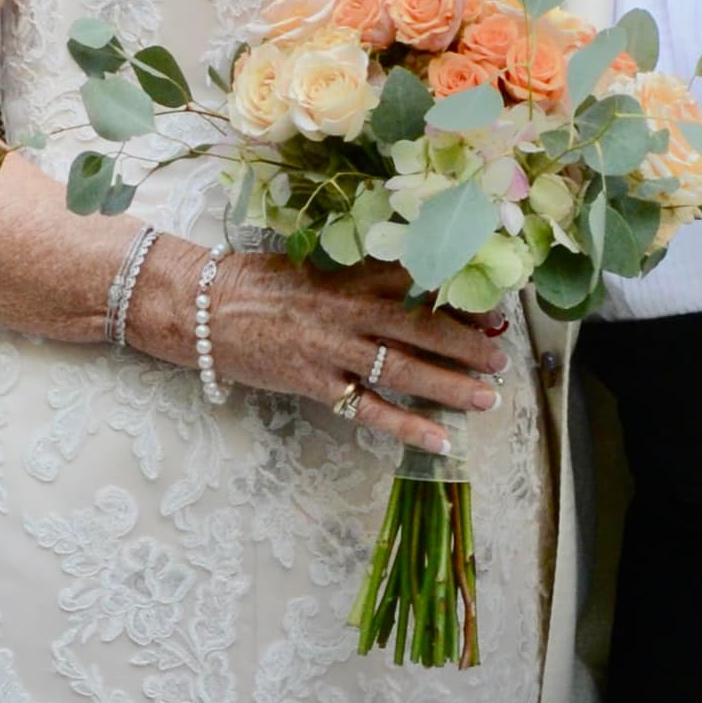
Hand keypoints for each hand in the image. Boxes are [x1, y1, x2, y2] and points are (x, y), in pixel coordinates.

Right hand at [159, 244, 507, 455]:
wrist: (199, 307)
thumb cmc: (254, 281)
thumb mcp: (311, 262)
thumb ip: (357, 270)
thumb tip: (409, 275)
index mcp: (348, 273)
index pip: (417, 280)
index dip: (459, 292)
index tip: (492, 302)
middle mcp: (348, 310)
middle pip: (422, 326)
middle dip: (467, 342)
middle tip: (501, 355)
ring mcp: (334, 350)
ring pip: (405, 369)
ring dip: (452, 384)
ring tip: (488, 397)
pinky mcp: (317, 384)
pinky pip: (372, 410)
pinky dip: (409, 427)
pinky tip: (442, 440)